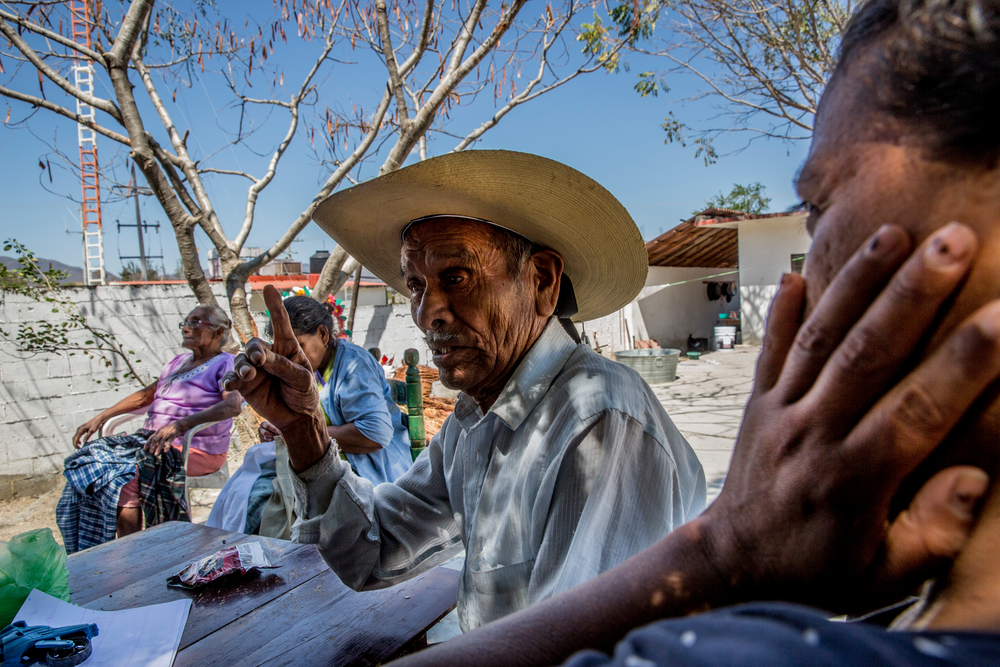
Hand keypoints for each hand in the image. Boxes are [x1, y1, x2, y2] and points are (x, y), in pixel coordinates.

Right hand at [73, 417, 104, 448]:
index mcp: (80, 429)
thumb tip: (84, 442)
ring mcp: (80, 429)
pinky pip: (78, 435)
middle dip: (75, 443)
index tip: (77, 448)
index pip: (75, 438)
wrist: (97, 420)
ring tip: (79, 446)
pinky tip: (80, 442)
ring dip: (76, 442)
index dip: (75, 444)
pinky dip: (78, 439)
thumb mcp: (91, 431)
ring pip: (76, 437)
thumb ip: (87, 436)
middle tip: (78, 448)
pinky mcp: (82, 430)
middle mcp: (79, 429)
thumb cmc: (95, 425)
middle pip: (74, 438)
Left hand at [145, 421, 186, 455]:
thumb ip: (158, 437)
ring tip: (155, 454)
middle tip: (150, 452)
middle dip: (152, 446)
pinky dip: (167, 447)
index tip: (145, 449)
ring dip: (158, 448)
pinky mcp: (172, 436)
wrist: (179, 424)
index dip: (147, 443)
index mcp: (158, 432)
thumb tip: (155, 445)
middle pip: (155, 440)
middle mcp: (161, 433)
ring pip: (161, 442)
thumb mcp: (162, 432)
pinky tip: (165, 451)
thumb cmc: (170, 429)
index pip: (151, 438)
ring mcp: (167, 434)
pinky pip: (169, 442)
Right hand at [223, 285, 327, 470]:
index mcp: (288, 348)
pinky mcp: (245, 385)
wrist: (298, 418)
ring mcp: (255, 370)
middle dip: (255, 350)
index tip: (270, 288)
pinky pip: (232, 379)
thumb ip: (285, 367)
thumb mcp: (303, 380)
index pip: (280, 324)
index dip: (275, 307)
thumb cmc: (304, 394)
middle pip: (255, 344)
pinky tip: (231, 385)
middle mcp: (269, 356)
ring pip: (241, 360)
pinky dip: (230, 380)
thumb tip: (263, 358)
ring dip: (242, 366)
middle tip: (259, 360)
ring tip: (250, 374)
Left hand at [703, 222, 999, 611]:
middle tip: (953, 239)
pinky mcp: (755, 402)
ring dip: (855, 283)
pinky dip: (778, 312)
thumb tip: (977, 478)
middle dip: (913, 293)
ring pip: (819, 338)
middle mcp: (813, 434)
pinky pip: (767, 350)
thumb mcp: (884, 576)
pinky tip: (794, 272)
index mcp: (854, 479)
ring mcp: (778, 412)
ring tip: (892, 233)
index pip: (917, 410)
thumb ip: (934, 533)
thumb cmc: (819, 571)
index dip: (963, 364)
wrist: (732, 563)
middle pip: (867, 354)